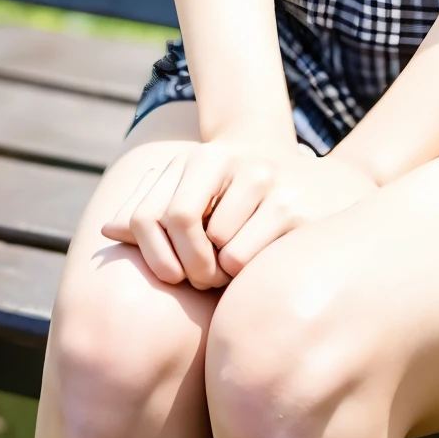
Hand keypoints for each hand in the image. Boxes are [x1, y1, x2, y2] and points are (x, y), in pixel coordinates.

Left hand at [102, 141, 377, 287]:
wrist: (329, 187)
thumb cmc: (248, 205)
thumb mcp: (204, 197)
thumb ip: (156, 211)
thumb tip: (109, 229)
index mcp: (209, 158)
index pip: (157, 213)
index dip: (157, 253)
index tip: (171, 273)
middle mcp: (240, 164)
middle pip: (188, 233)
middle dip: (192, 268)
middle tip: (205, 279)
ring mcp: (272, 184)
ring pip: (222, 254)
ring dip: (223, 274)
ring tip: (238, 268)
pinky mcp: (296, 211)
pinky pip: (248, 262)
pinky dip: (245, 276)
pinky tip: (261, 266)